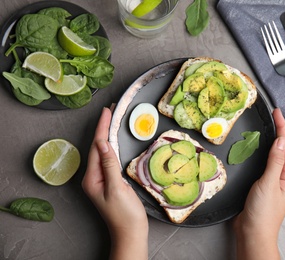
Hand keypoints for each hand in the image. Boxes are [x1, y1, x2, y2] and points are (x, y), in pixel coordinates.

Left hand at [82, 107, 147, 259]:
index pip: (96, 147)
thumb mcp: (117, 188)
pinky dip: (112, 146)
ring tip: (111, 120)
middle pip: (97, 147)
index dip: (102, 128)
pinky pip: (108, 159)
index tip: (107, 112)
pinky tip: (114, 141)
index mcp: (92, 178)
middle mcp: (93, 177)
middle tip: (110, 110)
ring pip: (103, 152)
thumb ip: (109, 165)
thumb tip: (103, 143)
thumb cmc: (125, 214)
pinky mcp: (109, 181)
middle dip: (103, 128)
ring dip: (107, 135)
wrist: (130, 232)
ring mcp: (101, 179)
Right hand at [234, 108, 284, 259]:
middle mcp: (283, 177)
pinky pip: (265, 164)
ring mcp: (273, 181)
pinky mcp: (262, 185)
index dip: (282, 128)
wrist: (252, 233)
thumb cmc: (263, 213)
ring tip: (270, 126)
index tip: (277, 113)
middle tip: (274, 115)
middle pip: (282, 149)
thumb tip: (280, 141)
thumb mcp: (269, 184)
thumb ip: (275, 162)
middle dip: (279, 131)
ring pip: (273, 155)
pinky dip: (263, 152)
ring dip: (271, 140)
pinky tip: (259, 148)